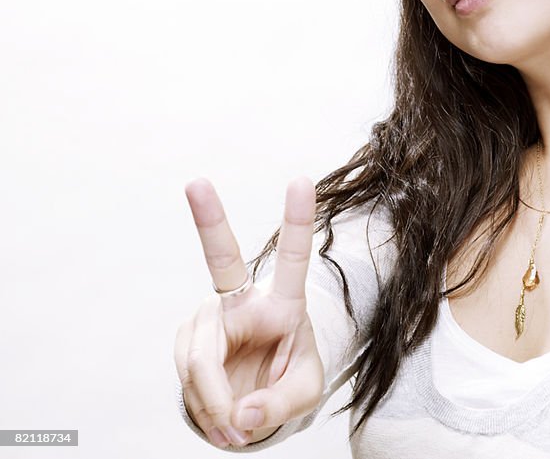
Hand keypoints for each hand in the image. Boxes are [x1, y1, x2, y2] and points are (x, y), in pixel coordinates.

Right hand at [174, 178, 324, 447]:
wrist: (254, 398)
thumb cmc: (286, 381)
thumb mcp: (303, 395)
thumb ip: (279, 404)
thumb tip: (242, 413)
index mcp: (284, 301)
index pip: (293, 258)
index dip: (297, 221)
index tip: (301, 181)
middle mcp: (242, 299)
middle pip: (221, 261)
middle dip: (208, 219)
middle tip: (196, 182)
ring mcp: (209, 317)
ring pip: (201, 359)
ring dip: (218, 403)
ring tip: (237, 428)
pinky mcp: (186, 340)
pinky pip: (189, 382)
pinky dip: (206, 410)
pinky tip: (221, 420)